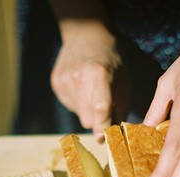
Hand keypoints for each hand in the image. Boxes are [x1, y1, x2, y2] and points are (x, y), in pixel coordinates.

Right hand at [50, 22, 127, 141]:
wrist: (85, 36)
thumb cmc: (111, 60)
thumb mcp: (124, 80)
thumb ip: (120, 108)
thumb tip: (116, 135)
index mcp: (100, 73)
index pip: (100, 106)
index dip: (101, 125)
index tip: (102, 138)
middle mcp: (79, 77)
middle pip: (87, 118)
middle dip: (97, 119)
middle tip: (104, 107)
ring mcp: (64, 80)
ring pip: (78, 114)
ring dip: (87, 110)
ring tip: (91, 90)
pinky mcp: (55, 83)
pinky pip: (69, 106)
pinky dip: (78, 102)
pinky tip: (81, 87)